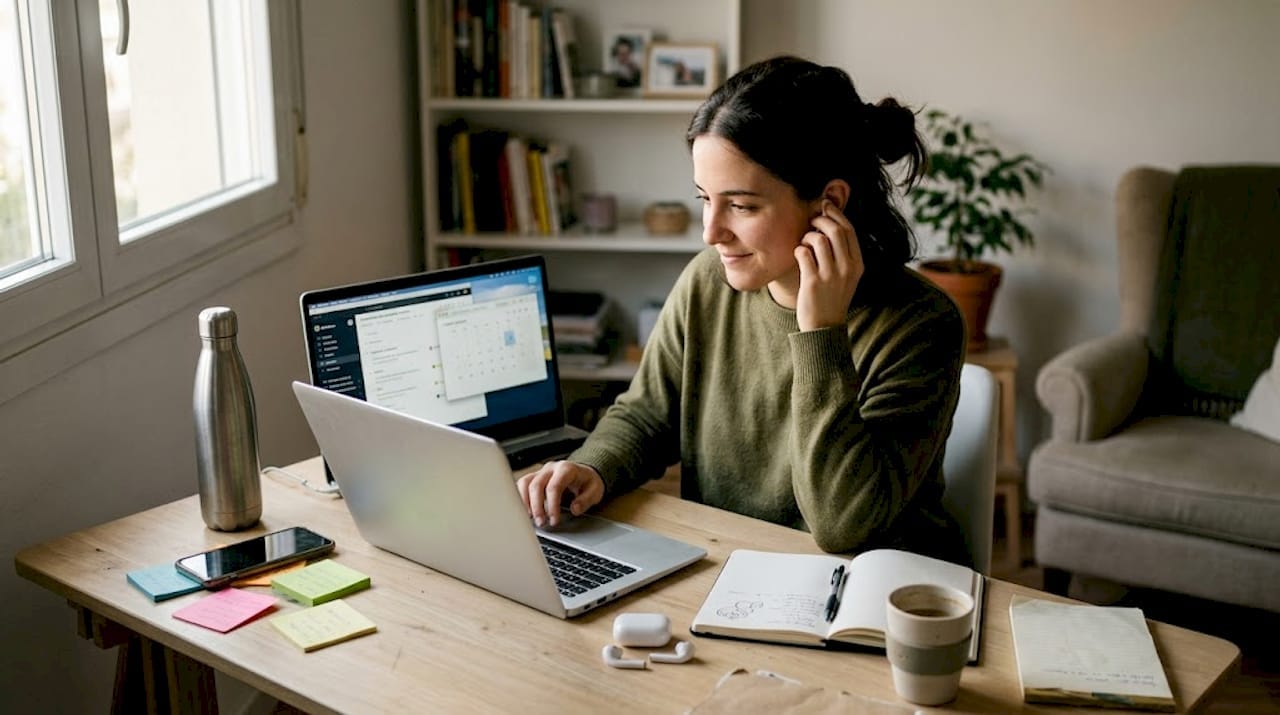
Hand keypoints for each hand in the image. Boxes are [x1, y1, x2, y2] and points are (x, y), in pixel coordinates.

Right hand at [516, 460, 604, 526]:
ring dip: (525, 502)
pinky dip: (521, 498)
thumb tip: (574, 509)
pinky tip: (525, 511)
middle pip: (536, 485)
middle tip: (541, 523)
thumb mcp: (595, 491)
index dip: (552, 505)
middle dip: (536, 506)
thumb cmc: (588, 482)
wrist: (584, 473)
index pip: (554, 487)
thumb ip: (585, 500)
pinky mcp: (535, 477)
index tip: (554, 520)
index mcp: (566, 469)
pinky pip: (522, 485)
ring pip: (525, 483)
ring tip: (530, 518)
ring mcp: (541, 471)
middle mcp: (551, 468)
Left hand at [794, 201, 863, 330]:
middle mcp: (847, 268)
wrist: (824, 327)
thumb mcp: (846, 275)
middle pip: (835, 230)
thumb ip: (843, 252)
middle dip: (820, 220)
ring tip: (804, 243)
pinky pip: (803, 253)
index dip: (836, 213)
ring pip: (818, 239)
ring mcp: (830, 275)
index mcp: (857, 264)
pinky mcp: (812, 282)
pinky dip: (798, 249)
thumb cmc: (832, 297)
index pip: (849, 230)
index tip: (825, 206)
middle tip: (811, 222)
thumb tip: (831, 221)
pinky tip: (799, 254)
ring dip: (807, 236)